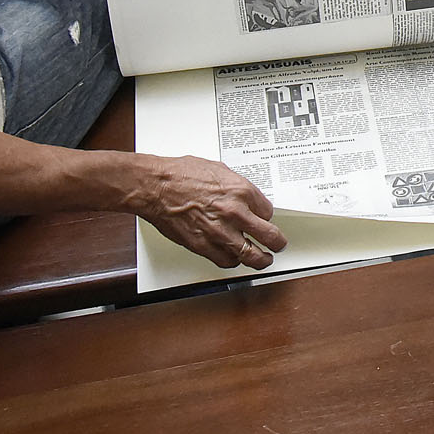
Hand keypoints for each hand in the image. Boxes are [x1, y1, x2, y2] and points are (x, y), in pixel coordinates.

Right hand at [130, 156, 288, 268]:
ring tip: (263, 259)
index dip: (267, 218)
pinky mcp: (203, 245)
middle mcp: (234, 212)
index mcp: (241, 191)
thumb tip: (247, 197)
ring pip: (251, 255)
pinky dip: (233, 262)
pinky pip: (226, 261)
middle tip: (278, 245)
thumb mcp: (220, 171)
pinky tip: (235, 258)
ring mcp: (219, 231)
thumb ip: (237, 186)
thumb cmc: (181, 174)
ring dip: (260, 259)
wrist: (156, 186)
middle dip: (277, 243)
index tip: (265, 220)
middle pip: (270, 236)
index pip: (268, 212)